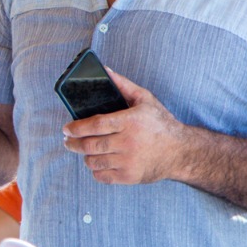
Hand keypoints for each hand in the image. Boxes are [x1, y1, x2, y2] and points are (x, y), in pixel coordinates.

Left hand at [61, 69, 190, 183]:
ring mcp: (128, 161)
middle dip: (73, 143)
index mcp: (129, 122)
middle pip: (90, 145)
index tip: (66, 129)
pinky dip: (96, 170)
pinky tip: (97, 163)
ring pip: (94, 162)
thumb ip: (123, 85)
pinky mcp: (130, 177)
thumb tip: (105, 70)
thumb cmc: (160, 123)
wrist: (180, 151)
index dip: (76, 128)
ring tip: (84, 151)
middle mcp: (128, 142)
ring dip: (85, 156)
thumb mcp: (145, 99)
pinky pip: (103, 176)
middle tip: (67, 141)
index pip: (95, 125)